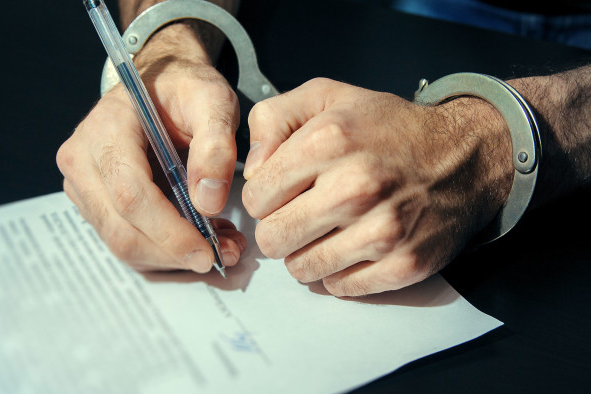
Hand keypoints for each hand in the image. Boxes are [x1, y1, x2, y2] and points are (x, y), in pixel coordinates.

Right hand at [57, 24, 245, 272]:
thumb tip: (208, 202)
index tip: (208, 251)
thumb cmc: (185, 89)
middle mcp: (82, 159)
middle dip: (173, 252)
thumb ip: (215, 146)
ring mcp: (81, 184)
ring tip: (219, 245)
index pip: (130, 195)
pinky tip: (197, 237)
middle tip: (225, 254)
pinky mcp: (92, 202)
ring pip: (121, 243)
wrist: (159, 81)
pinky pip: (125, 239)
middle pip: (120, 229)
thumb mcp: (212, 101)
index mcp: (106, 129)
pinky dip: (163, 250)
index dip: (169, 231)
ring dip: (171, 256)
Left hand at [242, 78, 511, 294]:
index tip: (283, 191)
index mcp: (329, 141)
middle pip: (273, 239)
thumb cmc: (388, 128)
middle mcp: (355, 187)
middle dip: (279, 229)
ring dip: (307, 253)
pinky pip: (340, 287)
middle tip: (300, 215)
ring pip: (302, 269)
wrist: (463, 155)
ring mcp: (383, 230)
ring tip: (327, 230)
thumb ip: (272, 119)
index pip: (255, 199)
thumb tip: (252, 168)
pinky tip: (352, 246)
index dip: (263, 197)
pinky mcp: (404, 263)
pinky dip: (339, 272)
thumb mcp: (326, 97)